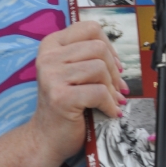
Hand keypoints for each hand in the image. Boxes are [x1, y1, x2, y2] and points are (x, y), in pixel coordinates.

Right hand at [30, 21, 127, 164]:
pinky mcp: (60, 96)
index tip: (114, 65)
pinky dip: (110, 104)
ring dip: (112, 88)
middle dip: (113, 70)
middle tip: (116, 88)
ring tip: (111, 100)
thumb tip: (119, 60)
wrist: (46, 138)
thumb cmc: (64, 105)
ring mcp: (52, 76)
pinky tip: (109, 112)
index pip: (90, 29)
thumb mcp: (71, 73)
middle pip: (98, 48)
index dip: (109, 46)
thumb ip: (88, 58)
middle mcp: (48, 57)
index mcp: (51, 45)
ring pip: (100, 68)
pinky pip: (99, 92)